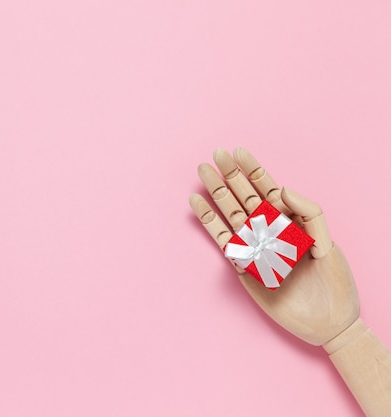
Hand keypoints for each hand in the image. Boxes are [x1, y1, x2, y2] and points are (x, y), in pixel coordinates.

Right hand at [190, 148, 358, 345]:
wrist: (326, 323)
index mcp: (291, 222)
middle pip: (245, 196)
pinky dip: (208, 221)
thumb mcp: (329, 244)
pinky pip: (222, 239)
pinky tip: (197, 203)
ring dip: (216, 193)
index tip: (238, 151)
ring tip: (203, 172)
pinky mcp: (242, 265)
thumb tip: (282, 189)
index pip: (268, 189)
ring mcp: (255, 247)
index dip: (253, 170)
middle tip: (216, 155)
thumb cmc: (335, 283)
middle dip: (230, 175)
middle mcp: (270, 231)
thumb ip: (309, 213)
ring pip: (231, 214)